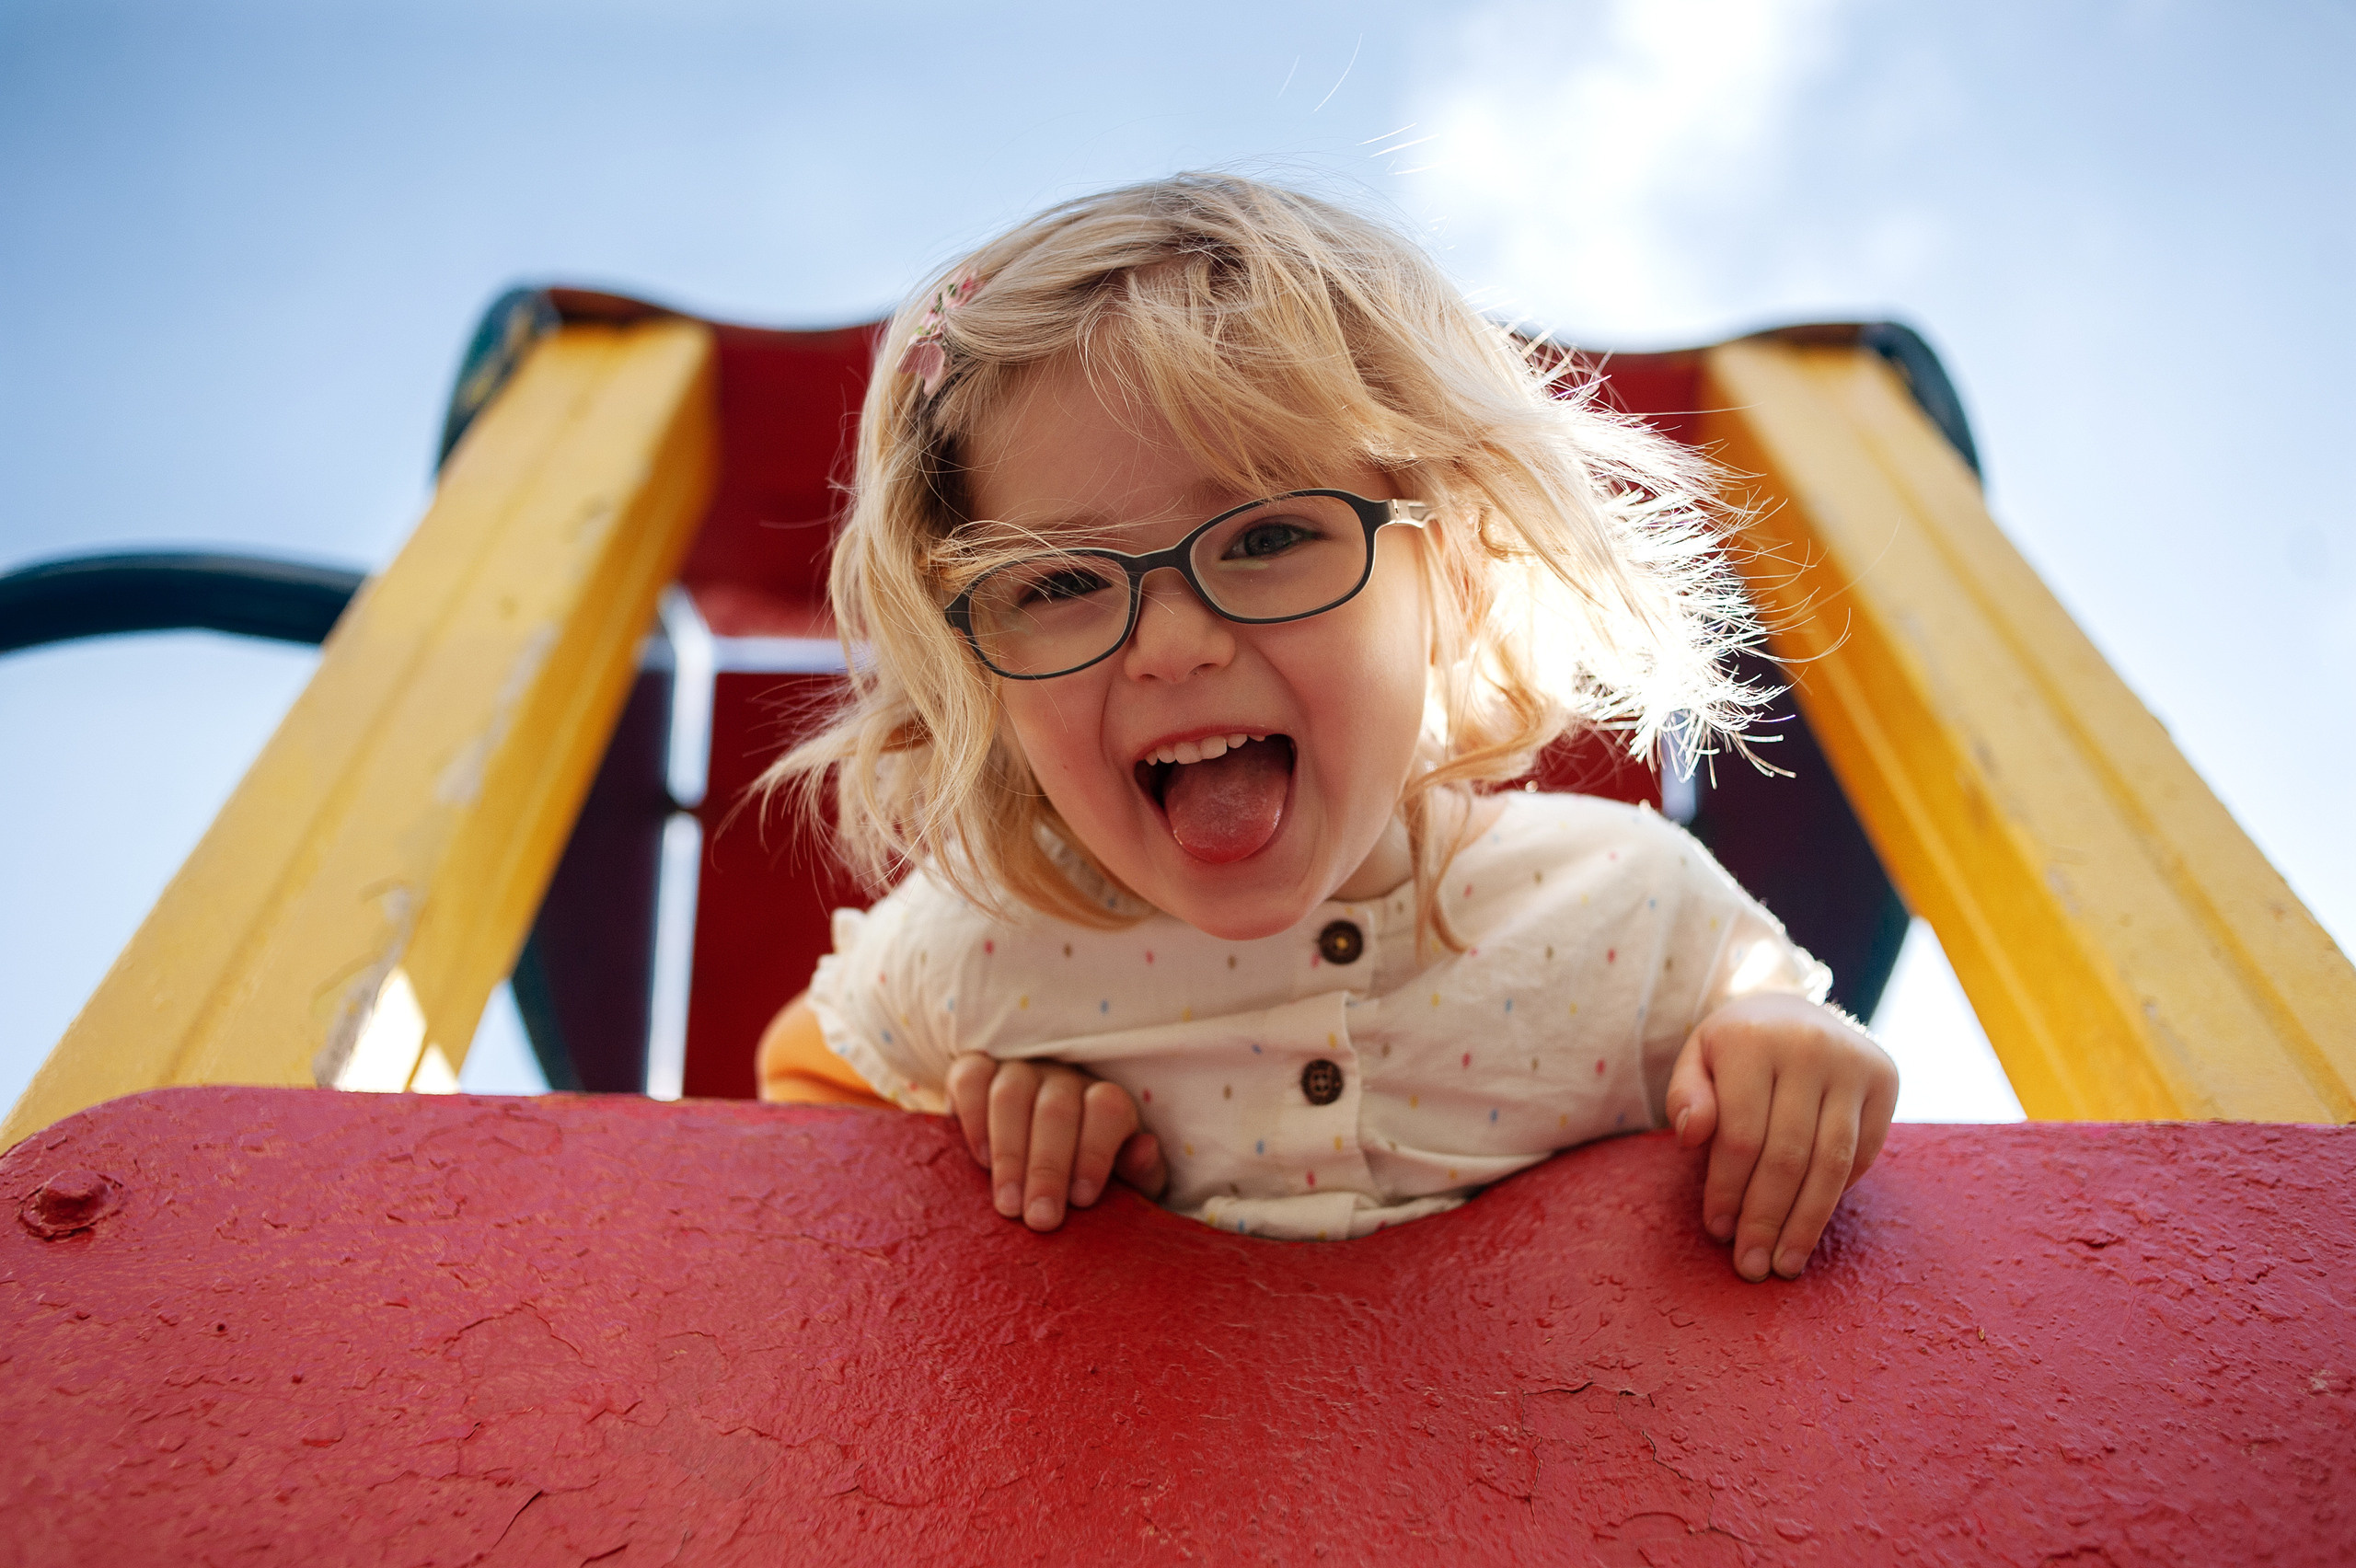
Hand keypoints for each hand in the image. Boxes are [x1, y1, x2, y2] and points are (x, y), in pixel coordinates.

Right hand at [945, 1054, 1168, 1231]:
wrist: (1031, 1157)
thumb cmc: (1083, 1176)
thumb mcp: (1124, 1185)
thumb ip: (1141, 1173)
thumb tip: (1145, 1148)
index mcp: (1105, 1101)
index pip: (1107, 1108)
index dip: (1095, 1152)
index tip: (1082, 1200)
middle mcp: (1063, 1079)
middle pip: (1057, 1108)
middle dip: (1048, 1167)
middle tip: (1040, 1219)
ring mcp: (1018, 1071)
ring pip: (1012, 1094)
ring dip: (1009, 1153)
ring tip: (1009, 1204)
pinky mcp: (976, 1071)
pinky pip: (971, 1078)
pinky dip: (973, 1117)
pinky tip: (980, 1161)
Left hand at [1664, 992, 1897, 1281]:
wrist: (1792, 1008)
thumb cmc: (1735, 1048)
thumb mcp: (1697, 1059)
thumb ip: (1685, 1096)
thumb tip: (1690, 1136)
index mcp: (1752, 1040)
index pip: (1740, 1136)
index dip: (1728, 1190)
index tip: (1717, 1231)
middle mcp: (1809, 1047)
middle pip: (1788, 1156)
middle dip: (1767, 1219)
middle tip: (1751, 1265)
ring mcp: (1854, 1062)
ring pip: (1832, 1162)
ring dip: (1807, 1222)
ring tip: (1785, 1263)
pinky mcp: (1885, 1078)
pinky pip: (1863, 1153)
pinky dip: (1838, 1193)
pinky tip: (1812, 1220)